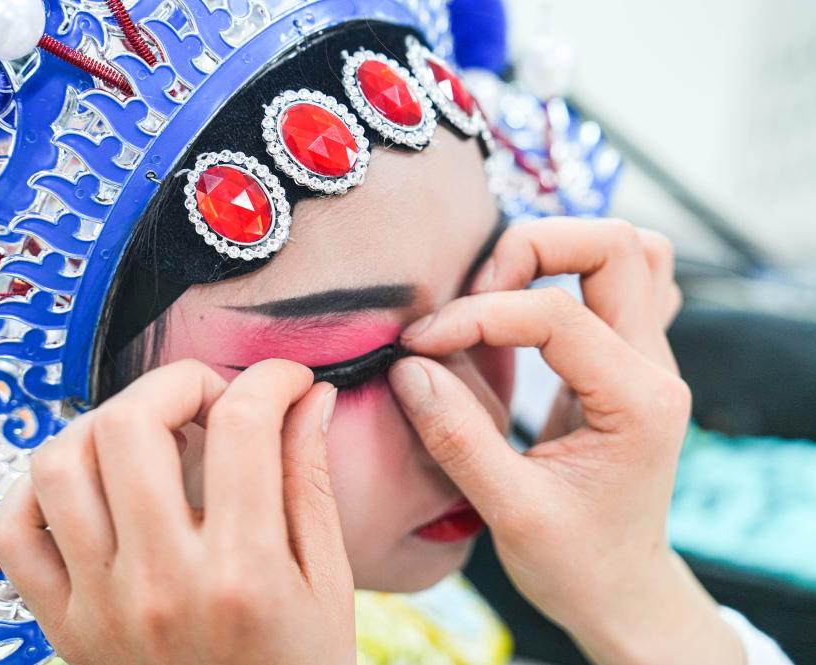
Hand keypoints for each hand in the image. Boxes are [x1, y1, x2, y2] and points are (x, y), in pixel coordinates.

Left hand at [0, 359, 354, 664]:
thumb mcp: (326, 586)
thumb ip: (311, 484)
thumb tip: (307, 400)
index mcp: (243, 571)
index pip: (242, 426)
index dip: (270, 379)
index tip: (285, 382)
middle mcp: (160, 582)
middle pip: (130, 425)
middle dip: (178, 383)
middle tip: (213, 400)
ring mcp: (100, 604)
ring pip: (60, 463)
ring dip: (107, 424)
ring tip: (153, 437)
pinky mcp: (64, 625)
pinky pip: (15, 532)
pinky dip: (39, 488)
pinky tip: (92, 485)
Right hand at [388, 219, 742, 664]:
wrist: (623, 590)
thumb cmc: (575, 562)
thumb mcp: (509, 511)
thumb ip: (457, 435)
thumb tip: (407, 367)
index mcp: (637, 402)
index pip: (554, 313)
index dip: (475, 317)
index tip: (420, 346)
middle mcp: (655, 366)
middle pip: (613, 246)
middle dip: (529, 250)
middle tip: (471, 296)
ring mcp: (650, 358)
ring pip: (630, 250)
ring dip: (559, 249)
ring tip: (499, 288)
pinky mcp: (631, 359)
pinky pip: (627, 280)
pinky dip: (579, 269)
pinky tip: (534, 300)